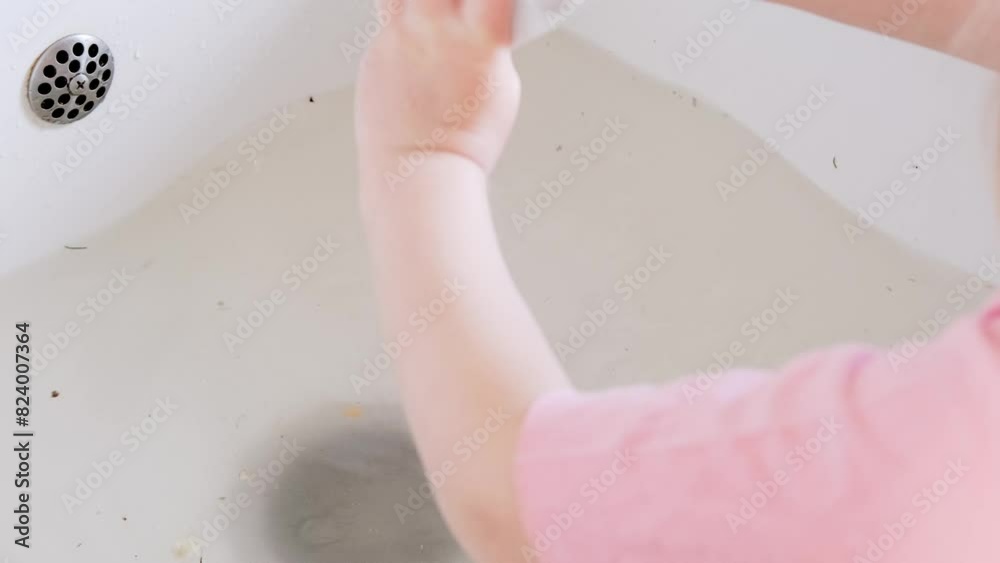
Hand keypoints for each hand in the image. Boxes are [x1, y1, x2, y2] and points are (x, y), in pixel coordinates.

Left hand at [355, 0, 521, 182]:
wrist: (421, 169)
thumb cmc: (464, 140)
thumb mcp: (502, 87)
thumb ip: (492, 46)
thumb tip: (485, 30)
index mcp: (478, 35)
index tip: (492, 4)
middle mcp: (434, 27)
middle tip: (457, 8)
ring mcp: (398, 36)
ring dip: (418, 3)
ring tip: (431, 20)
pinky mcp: (373, 51)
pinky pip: (386, 23)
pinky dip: (402, 30)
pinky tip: (415, 53)